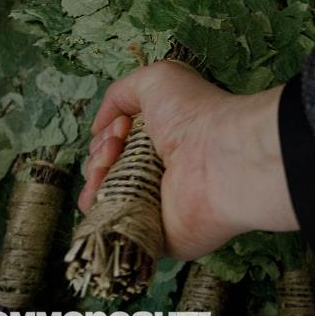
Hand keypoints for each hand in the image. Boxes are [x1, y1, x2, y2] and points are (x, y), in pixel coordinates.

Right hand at [80, 60, 298, 260]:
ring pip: (104, 197)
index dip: (107, 135)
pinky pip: (111, 226)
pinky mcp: (153, 234)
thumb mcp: (156, 80)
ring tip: (108, 164)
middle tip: (116, 145)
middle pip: (106, 171)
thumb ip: (120, 94)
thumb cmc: (194, 114)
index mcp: (163, 143)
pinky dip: (97, 209)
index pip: (118, 145)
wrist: (219, 158)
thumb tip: (98, 127)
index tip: (120, 127)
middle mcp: (158, 175)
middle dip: (99, 155)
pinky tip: (99, 191)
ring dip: (95, 177)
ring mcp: (155, 207)